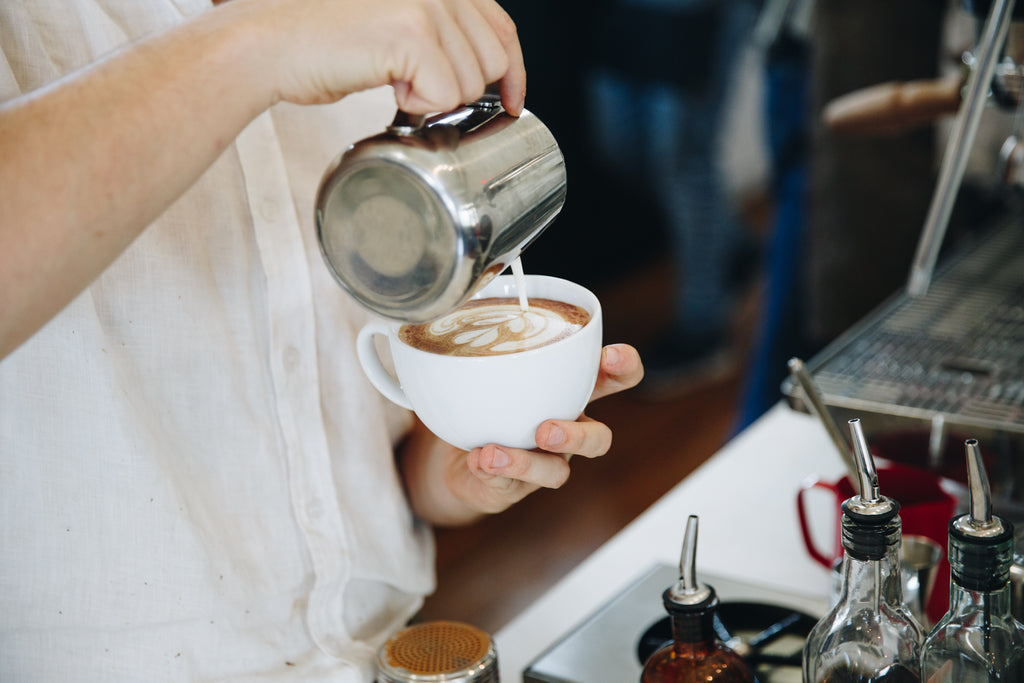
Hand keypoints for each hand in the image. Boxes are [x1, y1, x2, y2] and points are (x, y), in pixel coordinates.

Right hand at [242, 0, 525, 114]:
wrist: (268, 44)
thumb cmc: (321, 41)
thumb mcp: (395, 24)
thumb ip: (440, 32)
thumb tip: (489, 69)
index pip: (501, 25)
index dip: (514, 69)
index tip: (512, 98)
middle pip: (493, 61)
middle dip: (462, 90)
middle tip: (416, 88)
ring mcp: (426, 4)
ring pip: (472, 83)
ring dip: (435, 98)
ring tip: (393, 80)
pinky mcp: (412, 33)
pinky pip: (446, 96)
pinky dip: (418, 106)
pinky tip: (388, 88)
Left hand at [399, 344, 643, 524]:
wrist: (456, 456)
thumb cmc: (484, 400)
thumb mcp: (487, 366)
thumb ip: (483, 340)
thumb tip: (455, 302)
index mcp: (569, 392)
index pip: (612, 379)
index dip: (623, 368)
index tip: (613, 354)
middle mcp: (565, 430)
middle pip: (598, 439)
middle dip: (581, 436)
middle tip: (547, 429)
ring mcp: (543, 463)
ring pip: (557, 471)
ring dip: (529, 463)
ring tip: (496, 452)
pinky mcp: (516, 487)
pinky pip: (513, 484)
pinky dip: (495, 469)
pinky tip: (478, 458)